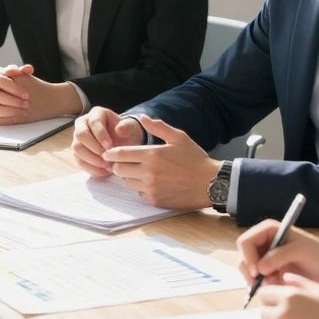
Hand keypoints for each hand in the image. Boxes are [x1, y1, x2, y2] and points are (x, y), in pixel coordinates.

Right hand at [0, 66, 31, 124]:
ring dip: (11, 112)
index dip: (13, 88)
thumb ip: (19, 71)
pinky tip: (18, 118)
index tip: (26, 94)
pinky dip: (7, 120)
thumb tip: (29, 69)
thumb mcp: (7, 73)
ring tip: (24, 112)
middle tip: (26, 104)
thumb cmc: (0, 81)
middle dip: (13, 101)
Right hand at [70, 107, 143, 176]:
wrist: (124, 143)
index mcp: (96, 113)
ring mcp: (78, 138)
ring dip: (92, 160)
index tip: (110, 147)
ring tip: (107, 166)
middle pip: (80, 135)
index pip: (94, 123)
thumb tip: (119, 129)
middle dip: (94, 149)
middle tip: (107, 158)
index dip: (101, 136)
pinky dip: (91, 168)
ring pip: (77, 149)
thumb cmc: (127, 133)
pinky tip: (103, 172)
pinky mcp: (78, 152)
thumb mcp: (131, 128)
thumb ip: (127, 127)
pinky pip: (79, 161)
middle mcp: (83, 124)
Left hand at [100, 115, 220, 207]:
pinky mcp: (155, 200)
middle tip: (124, 163)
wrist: (211, 183)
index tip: (107, 153)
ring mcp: (151, 188)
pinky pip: (139, 193)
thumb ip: (158, 127)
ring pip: (127, 183)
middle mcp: (148, 172)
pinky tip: (152, 182)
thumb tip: (142, 118)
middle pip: (119, 170)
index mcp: (152, 154)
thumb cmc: (195, 158)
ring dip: (129, 177)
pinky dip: (141, 188)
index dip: (111, 154)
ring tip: (140, 172)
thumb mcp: (178, 137)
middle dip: (119, 165)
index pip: (121, 154)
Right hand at [235, 219, 318, 287]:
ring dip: (257, 279)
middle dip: (250, 271)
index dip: (248, 256)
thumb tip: (259, 268)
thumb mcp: (300, 251)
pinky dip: (264, 285)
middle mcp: (264, 243)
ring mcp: (265, 258)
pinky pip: (257, 280)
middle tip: (262, 283)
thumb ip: (279, 256)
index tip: (257, 272)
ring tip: (276, 283)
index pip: (246, 241)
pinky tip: (279, 285)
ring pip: (248, 270)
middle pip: (243, 256)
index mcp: (269, 230)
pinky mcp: (269, 272)